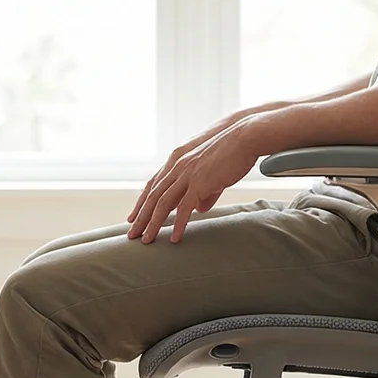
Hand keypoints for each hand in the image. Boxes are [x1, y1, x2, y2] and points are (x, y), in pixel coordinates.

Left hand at [127, 119, 263, 243]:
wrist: (245, 137)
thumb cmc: (232, 153)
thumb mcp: (213, 173)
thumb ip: (204, 192)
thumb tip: (199, 209)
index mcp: (177, 162)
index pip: (153, 184)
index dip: (142, 202)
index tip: (134, 217)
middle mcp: (177, 167)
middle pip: (153, 196)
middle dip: (141, 217)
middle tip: (132, 235)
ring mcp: (186, 174)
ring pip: (163, 204)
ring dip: (153, 224)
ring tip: (147, 241)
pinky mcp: (199, 183)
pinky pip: (184, 208)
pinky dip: (178, 224)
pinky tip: (175, 238)